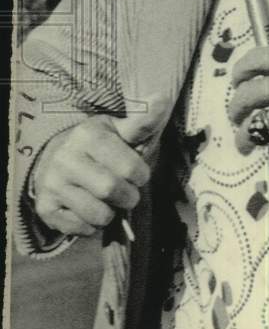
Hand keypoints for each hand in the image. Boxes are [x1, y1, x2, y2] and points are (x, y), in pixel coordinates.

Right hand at [30, 98, 166, 236]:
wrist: (55, 160)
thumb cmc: (98, 146)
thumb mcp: (119, 130)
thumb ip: (143, 122)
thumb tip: (162, 99)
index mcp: (88, 135)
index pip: (130, 167)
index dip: (140, 175)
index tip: (138, 173)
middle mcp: (66, 158)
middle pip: (112, 190)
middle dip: (129, 196)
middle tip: (126, 191)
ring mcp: (52, 184)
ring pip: (99, 215)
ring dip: (111, 213)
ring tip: (107, 200)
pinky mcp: (46, 208)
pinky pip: (83, 229)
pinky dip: (93, 225)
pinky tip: (88, 208)